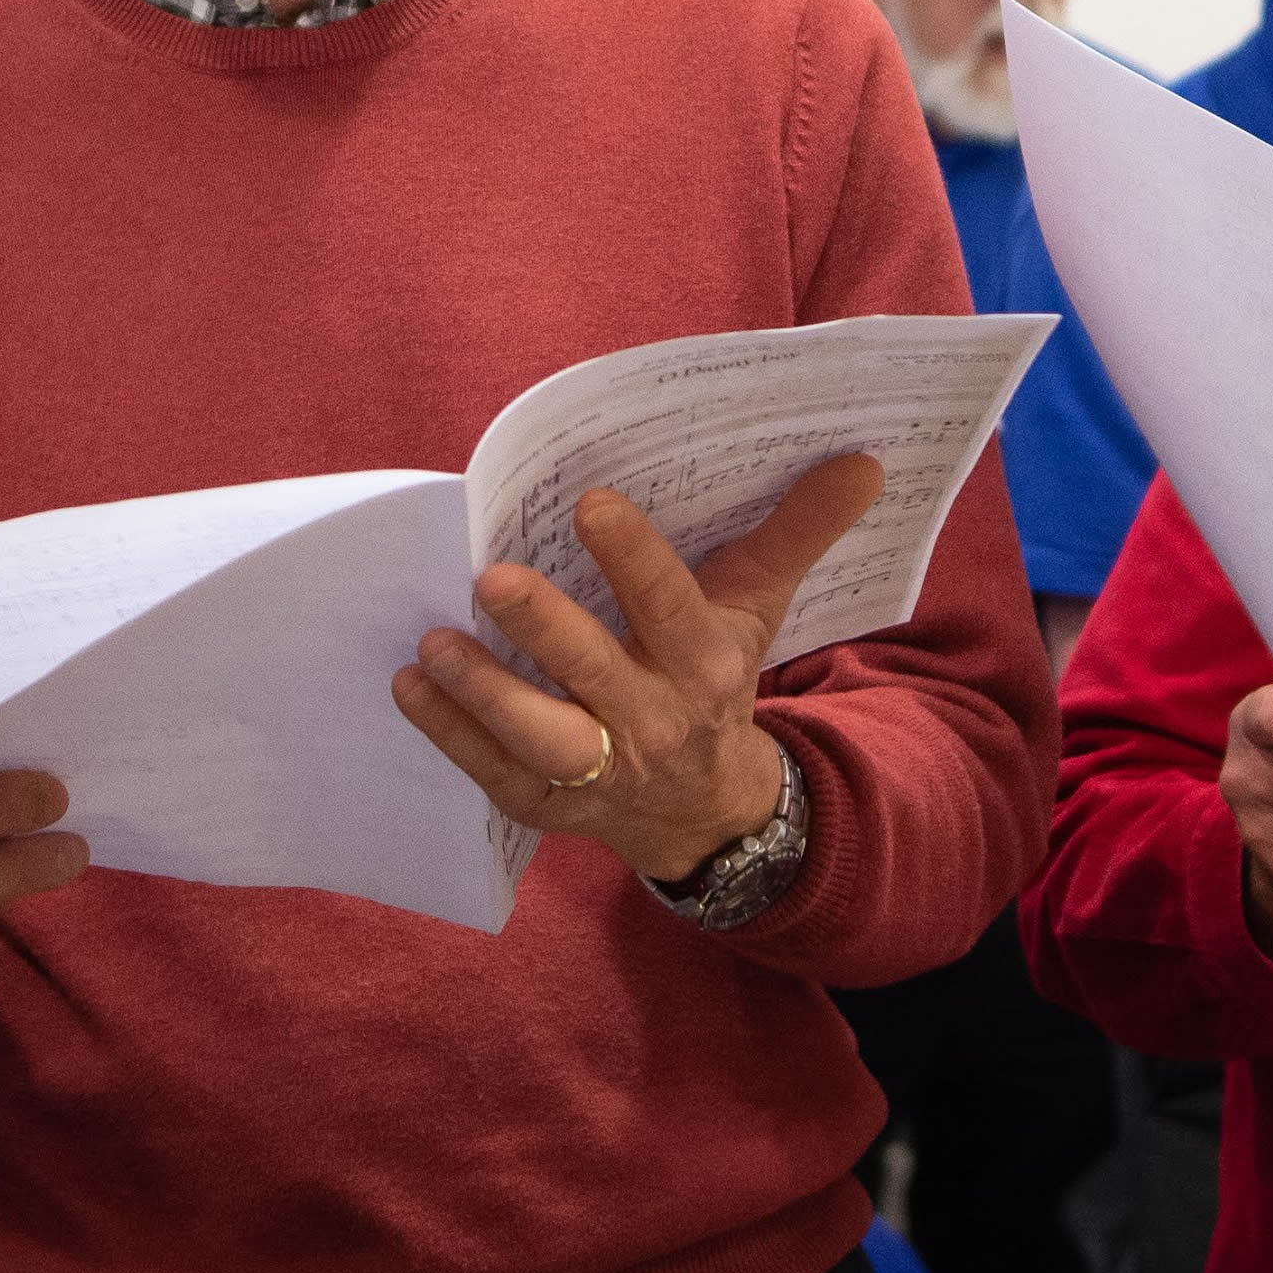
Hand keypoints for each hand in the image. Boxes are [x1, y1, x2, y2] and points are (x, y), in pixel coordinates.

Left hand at [391, 454, 884, 883]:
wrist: (709, 810)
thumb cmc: (718, 679)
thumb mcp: (762, 607)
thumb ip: (797, 532)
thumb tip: (862, 462)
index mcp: (702, 660)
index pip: (670, 604)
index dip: (633, 557)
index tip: (592, 503)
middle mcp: (653, 718)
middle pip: (595, 673)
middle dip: (545, 628)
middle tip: (490, 577)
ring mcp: (601, 769)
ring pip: (540, 737)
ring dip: (484, 693)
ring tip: (433, 645)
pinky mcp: (549, 804)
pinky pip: (496, 772)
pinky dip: (449, 733)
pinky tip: (410, 685)